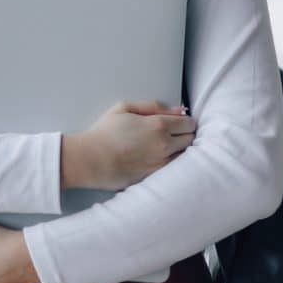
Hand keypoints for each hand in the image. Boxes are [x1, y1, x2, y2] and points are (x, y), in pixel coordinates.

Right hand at [62, 100, 195, 190]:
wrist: (91, 159)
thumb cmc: (104, 132)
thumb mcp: (124, 108)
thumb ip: (153, 106)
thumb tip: (177, 109)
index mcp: (159, 125)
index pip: (188, 123)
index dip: (184, 120)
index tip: (176, 122)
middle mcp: (164, 145)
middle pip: (191, 139)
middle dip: (184, 134)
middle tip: (171, 133)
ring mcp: (161, 163)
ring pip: (185, 155)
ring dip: (180, 149)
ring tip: (164, 146)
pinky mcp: (156, 176)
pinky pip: (174, 168)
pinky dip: (172, 162)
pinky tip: (158, 158)